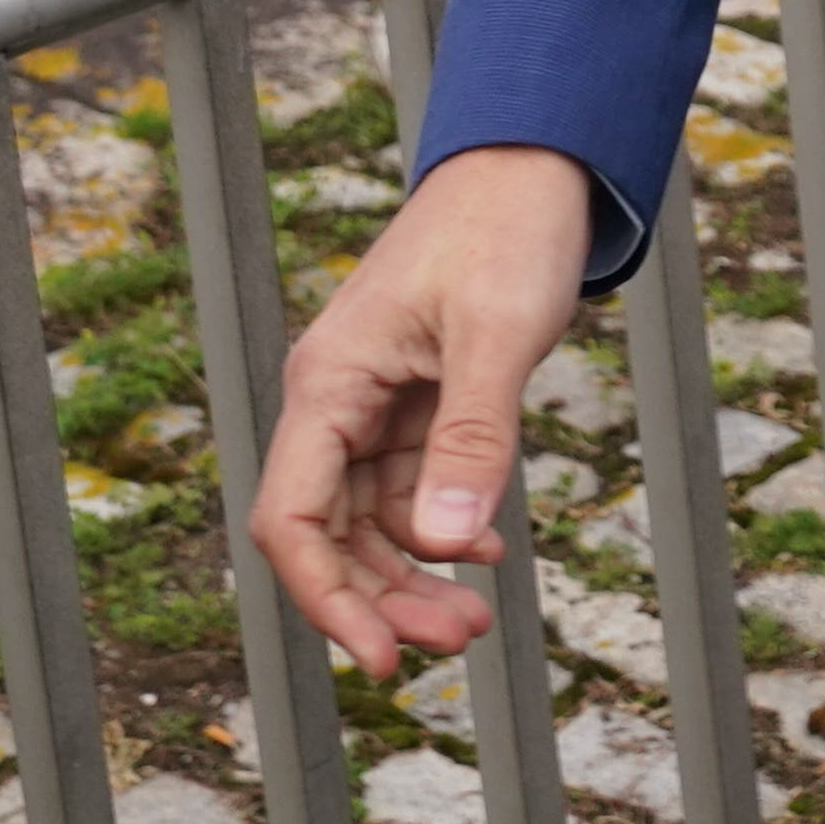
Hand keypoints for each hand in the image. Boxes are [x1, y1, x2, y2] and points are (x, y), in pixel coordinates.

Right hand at [247, 142, 596, 671]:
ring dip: (413, 574)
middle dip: (382, 598)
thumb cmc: (506, 228)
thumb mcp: (497, 334)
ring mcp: (372, 404)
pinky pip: (408, 489)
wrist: (532, 166)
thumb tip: (445, 544)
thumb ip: (472, 436)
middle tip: (457, 641)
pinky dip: (440, 527)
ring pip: (370, 521)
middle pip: (328, 533)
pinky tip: (484, 548)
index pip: (291, 518)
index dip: (326, 597)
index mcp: (329, 382)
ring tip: (474, 617)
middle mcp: (336, 400)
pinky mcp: (413, 402)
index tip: (379, 657)